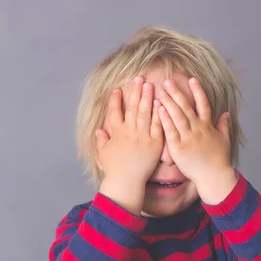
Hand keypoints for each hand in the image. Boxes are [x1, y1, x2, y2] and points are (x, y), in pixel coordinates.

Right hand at [95, 77, 162, 211]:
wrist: (126, 181)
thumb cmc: (114, 170)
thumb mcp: (103, 154)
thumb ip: (101, 141)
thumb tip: (98, 132)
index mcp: (116, 133)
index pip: (114, 112)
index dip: (115, 100)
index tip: (117, 90)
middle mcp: (129, 131)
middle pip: (132, 107)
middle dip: (135, 92)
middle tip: (139, 79)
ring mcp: (142, 136)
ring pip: (145, 112)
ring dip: (147, 97)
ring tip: (150, 85)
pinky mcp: (154, 142)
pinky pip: (158, 125)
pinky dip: (159, 113)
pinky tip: (161, 102)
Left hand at [157, 77, 236, 199]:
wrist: (213, 177)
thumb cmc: (218, 160)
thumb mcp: (224, 140)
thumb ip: (223, 125)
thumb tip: (226, 112)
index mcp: (208, 126)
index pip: (203, 104)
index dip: (197, 91)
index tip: (192, 79)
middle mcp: (198, 129)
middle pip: (186, 107)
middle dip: (177, 93)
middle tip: (168, 81)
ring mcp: (188, 138)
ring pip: (177, 116)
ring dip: (168, 102)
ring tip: (160, 90)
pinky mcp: (179, 148)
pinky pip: (170, 130)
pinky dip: (164, 119)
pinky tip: (158, 109)